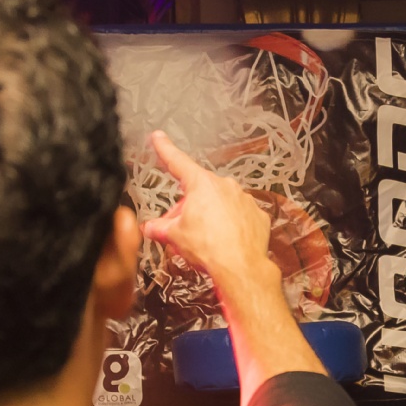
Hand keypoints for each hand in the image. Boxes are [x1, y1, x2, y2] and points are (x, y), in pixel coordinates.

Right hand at [139, 131, 321, 405]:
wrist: (240, 267)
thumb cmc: (207, 248)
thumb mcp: (175, 236)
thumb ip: (159, 228)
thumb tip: (147, 228)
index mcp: (201, 184)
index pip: (177, 162)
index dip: (164, 149)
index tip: (158, 137)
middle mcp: (225, 186)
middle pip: (198, 192)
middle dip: (187, 208)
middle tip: (179, 230)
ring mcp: (244, 199)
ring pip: (219, 204)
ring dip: (209, 217)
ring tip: (204, 241)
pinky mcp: (258, 215)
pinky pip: (238, 216)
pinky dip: (229, 226)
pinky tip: (224, 242)